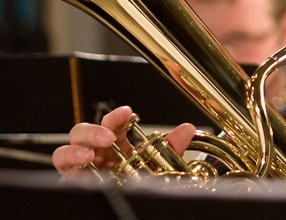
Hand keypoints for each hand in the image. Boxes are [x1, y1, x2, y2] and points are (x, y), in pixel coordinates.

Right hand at [51, 105, 195, 180]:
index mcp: (118, 144)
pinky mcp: (73, 175)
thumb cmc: (139, 184)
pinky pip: (63, 162)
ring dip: (83, 142)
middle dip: (97, 129)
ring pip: (73, 141)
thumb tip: (186, 129)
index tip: (128, 113)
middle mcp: (99, 150)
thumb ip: (171, 148)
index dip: (119, 116)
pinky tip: (83, 159)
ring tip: (92, 151)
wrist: (131, 210)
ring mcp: (85, 161)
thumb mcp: (157, 166)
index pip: (115, 123)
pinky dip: (70, 156)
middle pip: (90, 128)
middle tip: (109, 136)